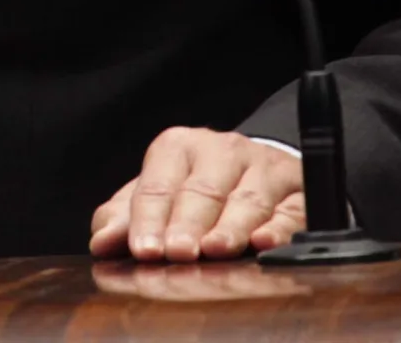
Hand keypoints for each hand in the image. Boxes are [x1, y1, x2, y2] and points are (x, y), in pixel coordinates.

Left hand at [88, 128, 305, 260]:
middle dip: (188, 224)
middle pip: (202, 191)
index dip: (150, 219)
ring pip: (247, 199)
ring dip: (231, 227)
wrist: (255, 169)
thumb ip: (125, 218)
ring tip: (216, 250)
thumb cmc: (195, 188)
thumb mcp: (156, 195)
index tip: (144, 249)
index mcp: (178, 147)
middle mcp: (222, 150)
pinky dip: (277, 229)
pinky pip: (290, 210)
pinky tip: (263, 244)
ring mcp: (263, 167)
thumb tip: (102, 243)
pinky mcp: (298, 189)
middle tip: (177, 253)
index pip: (158, 186)